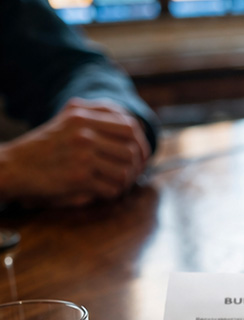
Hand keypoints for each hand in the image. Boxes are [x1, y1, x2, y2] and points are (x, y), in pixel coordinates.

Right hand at [0, 98, 150, 206]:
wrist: (14, 166)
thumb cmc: (45, 148)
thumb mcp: (66, 122)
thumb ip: (96, 118)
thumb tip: (136, 129)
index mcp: (81, 115)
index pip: (129, 126)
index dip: (140, 142)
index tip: (140, 154)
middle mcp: (83, 132)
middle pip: (132, 149)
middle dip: (138, 164)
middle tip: (133, 173)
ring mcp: (82, 154)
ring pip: (126, 170)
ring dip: (126, 181)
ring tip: (115, 182)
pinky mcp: (79, 177)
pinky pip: (112, 188)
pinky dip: (111, 193)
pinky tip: (101, 190)